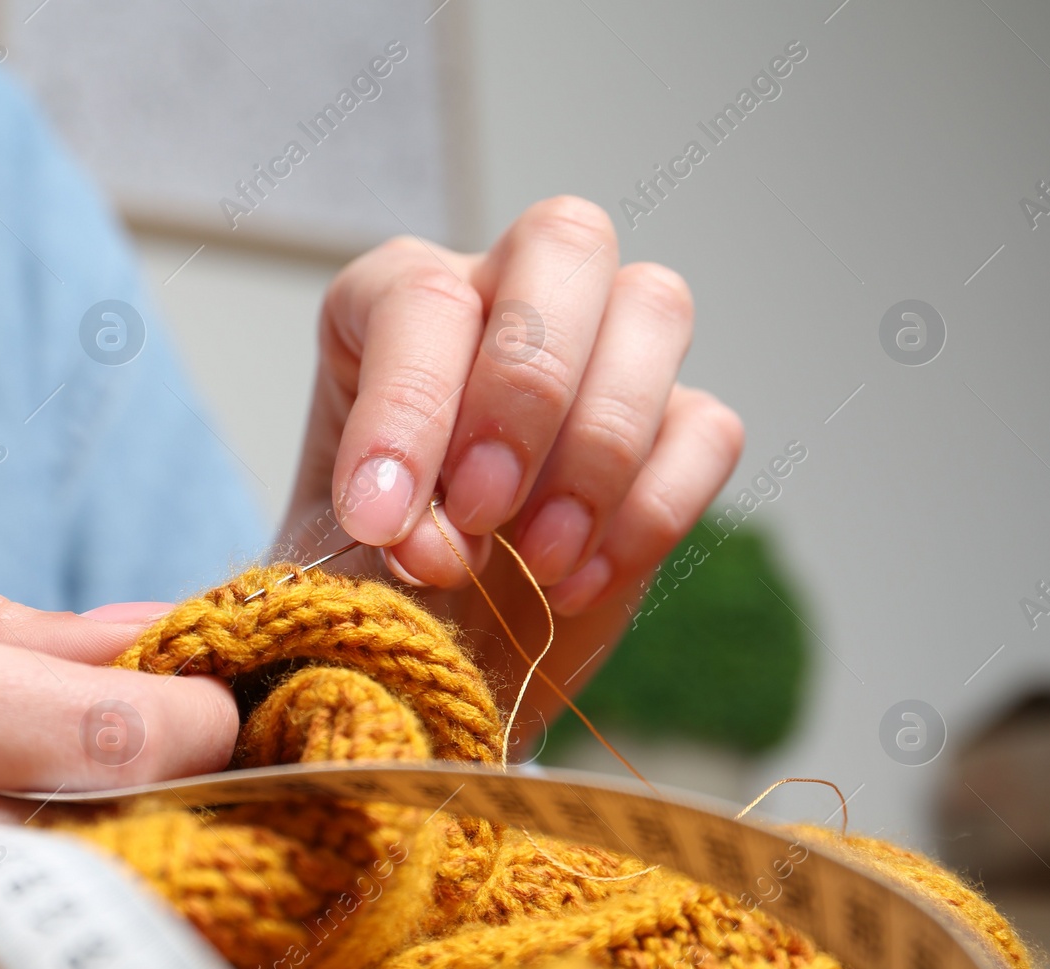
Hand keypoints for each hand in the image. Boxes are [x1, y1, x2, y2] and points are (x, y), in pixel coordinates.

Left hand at [284, 197, 743, 723]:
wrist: (428, 647)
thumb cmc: (370, 573)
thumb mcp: (342, 551)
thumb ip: (383, 530)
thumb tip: (444, 546)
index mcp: (396, 298)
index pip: (422, 298)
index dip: (408, 409)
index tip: (378, 522)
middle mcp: (507, 293)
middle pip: (563, 240)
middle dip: (527, 388)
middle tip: (480, 512)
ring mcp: (606, 347)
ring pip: (655, 310)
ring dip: (598, 451)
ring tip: (538, 562)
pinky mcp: (677, 426)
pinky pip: (708, 428)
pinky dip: (650, 512)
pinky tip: (578, 584)